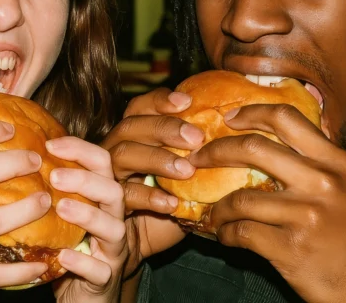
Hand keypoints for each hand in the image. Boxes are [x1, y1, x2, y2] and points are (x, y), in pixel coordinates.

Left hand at [44, 137, 126, 301]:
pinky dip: (82, 262)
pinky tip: (63, 256)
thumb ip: (49, 189)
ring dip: (88, 215)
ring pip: (114, 228)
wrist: (82, 293)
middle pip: (114, 191)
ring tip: (60, 207)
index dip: (80, 150)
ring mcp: (112, 250)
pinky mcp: (105, 279)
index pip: (102, 163)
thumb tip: (14, 156)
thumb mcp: (60, 214)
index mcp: (101, 199)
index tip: (49, 145)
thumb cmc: (66, 246)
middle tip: (54, 176)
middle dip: (86, 180)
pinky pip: (100, 270)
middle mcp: (113, 220)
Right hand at [100, 88, 204, 277]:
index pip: (140, 107)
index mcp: (133, 136)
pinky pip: (124, 194)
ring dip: (157, 159)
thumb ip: (198, 157)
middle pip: (130, 126)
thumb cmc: (164, 204)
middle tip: (195, 137)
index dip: (160, 101)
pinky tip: (172, 203)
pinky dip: (149, 196)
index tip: (188, 102)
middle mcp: (115, 149)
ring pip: (123, 154)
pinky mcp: (107, 203)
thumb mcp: (184, 178)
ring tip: (186, 171)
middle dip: (164, 127)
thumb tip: (238, 140)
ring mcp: (107, 175)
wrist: (135, 245)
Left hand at [189, 104, 345, 302]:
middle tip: (198, 158)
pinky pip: (242, 233)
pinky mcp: (291, 249)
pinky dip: (226, 234)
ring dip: (219, 207)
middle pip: (253, 148)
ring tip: (215, 212)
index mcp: (336, 161)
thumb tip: (288, 130)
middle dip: (216, 150)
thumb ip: (322, 160)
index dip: (250, 112)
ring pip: (240, 198)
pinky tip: (226, 236)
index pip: (286, 118)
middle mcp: (321, 182)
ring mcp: (305, 216)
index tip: (228, 118)